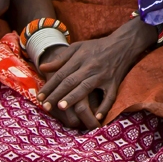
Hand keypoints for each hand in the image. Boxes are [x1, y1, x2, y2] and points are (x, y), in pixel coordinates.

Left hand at [37, 23, 152, 129]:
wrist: (123, 44)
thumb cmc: (97, 47)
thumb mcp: (77, 47)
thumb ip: (60, 59)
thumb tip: (42, 67)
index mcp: (80, 58)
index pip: (61, 74)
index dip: (50, 85)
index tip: (39, 96)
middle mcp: (90, 67)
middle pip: (70, 82)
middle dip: (57, 94)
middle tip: (46, 106)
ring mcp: (102, 76)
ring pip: (86, 88)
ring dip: (73, 97)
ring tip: (61, 107)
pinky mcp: (114, 83)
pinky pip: (109, 96)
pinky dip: (105, 107)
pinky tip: (97, 116)